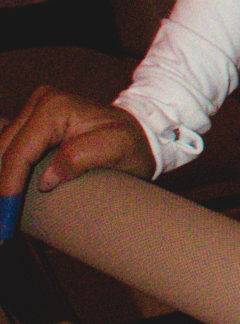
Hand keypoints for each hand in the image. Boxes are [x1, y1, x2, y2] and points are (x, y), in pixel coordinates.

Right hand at [0, 86, 153, 223]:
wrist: (141, 134)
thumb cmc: (132, 142)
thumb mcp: (117, 149)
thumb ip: (81, 157)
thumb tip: (45, 180)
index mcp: (54, 108)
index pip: (19, 152)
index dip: (8, 186)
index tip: (7, 217)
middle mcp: (40, 104)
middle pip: (3, 151)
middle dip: (3, 184)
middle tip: (7, 219)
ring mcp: (34, 112)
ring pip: (3, 151)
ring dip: (5, 179)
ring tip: (10, 209)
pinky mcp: (34, 125)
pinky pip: (11, 151)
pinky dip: (10, 173)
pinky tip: (13, 194)